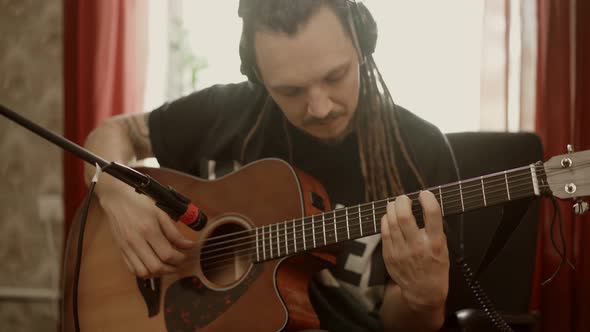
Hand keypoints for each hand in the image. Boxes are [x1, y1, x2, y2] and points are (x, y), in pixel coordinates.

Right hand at [96, 178, 194, 277]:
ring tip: (168, 266)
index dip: (180, 258)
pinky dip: (145, 272)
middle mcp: (136, 242)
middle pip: (156, 267)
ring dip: (158, 273)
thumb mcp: (161, 212)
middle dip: (172, 268)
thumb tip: (188, 246)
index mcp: (148, 230)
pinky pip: (133, 269)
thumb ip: (174, 232)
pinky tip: (153, 265)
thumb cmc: (141, 202)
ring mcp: (126, 248)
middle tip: (179, 263)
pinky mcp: (121, 250)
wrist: (117, 199)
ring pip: (143, 272)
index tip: (186, 255)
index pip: (167, 254)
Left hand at [380, 191, 448, 311]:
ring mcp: (401, 251)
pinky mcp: (389, 255)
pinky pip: (384, 231)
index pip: (432, 215)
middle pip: (404, 216)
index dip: (428, 199)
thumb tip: (426, 207)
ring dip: (392, 208)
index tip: (424, 194)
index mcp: (434, 243)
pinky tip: (389, 217)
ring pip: (391, 221)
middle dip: (403, 201)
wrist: (423, 291)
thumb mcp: (443, 248)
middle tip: (404, 198)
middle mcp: (417, 246)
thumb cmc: (435, 267)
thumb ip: (435, 229)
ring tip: (396, 204)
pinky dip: (386, 220)